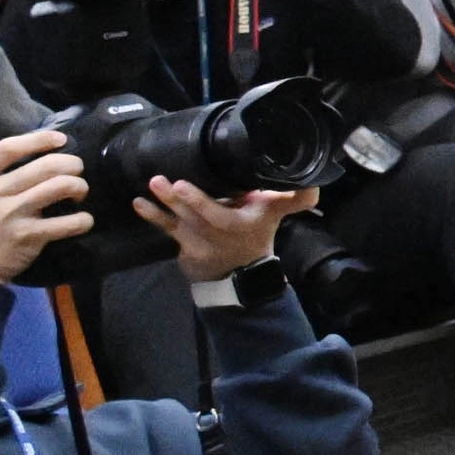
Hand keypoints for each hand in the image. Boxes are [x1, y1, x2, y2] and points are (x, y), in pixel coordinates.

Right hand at [0, 131, 91, 285]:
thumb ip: (1, 177)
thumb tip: (39, 156)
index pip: (8, 149)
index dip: (37, 139)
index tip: (60, 140)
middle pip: (47, 166)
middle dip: (72, 164)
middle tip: (77, 172)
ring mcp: (11, 214)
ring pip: (62, 186)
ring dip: (80, 187)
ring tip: (79, 194)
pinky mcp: (27, 236)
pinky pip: (70, 222)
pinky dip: (84, 220)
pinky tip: (83, 221)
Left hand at [136, 176, 314, 282]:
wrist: (240, 273)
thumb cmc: (256, 234)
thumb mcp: (276, 216)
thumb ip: (293, 200)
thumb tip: (315, 182)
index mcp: (241, 225)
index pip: (220, 215)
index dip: (201, 202)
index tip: (185, 184)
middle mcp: (217, 235)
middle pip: (195, 216)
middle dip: (179, 199)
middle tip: (162, 181)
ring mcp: (198, 242)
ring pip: (178, 222)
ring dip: (163, 205)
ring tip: (151, 187)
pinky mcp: (184, 245)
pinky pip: (167, 229)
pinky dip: (153, 216)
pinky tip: (139, 203)